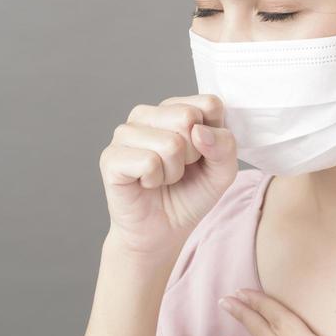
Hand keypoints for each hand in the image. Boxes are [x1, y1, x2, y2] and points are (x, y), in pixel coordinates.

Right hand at [98, 94, 236, 256]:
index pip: (209, 104)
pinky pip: (149, 162)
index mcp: (174, 108)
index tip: (202, 155)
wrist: (162, 231)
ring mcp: (125, 133)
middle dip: (193, 154)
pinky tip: (147, 183)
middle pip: (188, 117)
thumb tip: (199, 130)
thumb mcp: (222, 171)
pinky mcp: (111, 157)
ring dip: (173, 171)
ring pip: (170, 143)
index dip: (214, 137)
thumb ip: (224, 145)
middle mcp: (146, 114)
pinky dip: (155, 180)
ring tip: (162, 178)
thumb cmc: (189, 195)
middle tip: (180, 169)